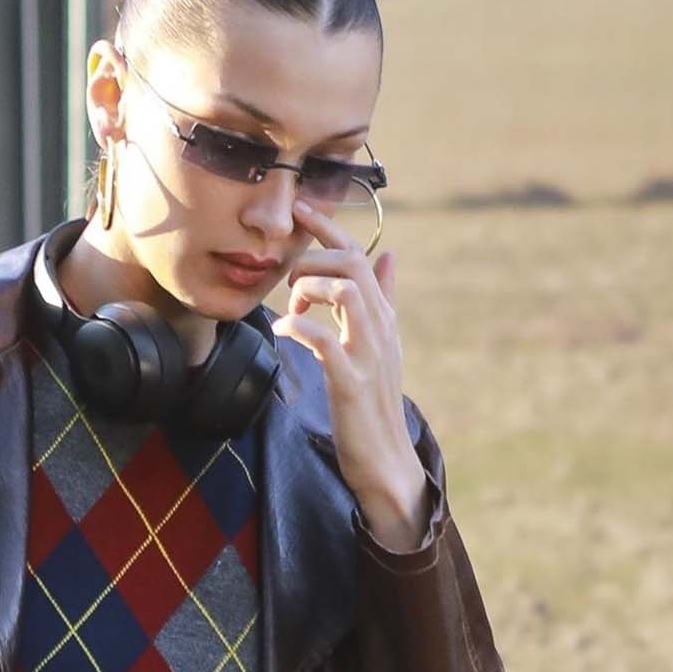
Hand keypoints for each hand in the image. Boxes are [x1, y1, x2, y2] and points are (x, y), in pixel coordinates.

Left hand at [274, 206, 430, 552]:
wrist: (386, 461)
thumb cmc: (375, 404)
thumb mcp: (381, 345)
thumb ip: (383, 300)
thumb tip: (389, 256)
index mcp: (383, 317)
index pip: (360, 255)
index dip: (329, 228)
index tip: (300, 210)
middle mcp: (381, 328)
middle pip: (353, 263)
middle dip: (314, 259)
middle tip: (290, 284)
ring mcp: (369, 355)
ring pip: (347, 291)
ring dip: (310, 288)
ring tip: (292, 308)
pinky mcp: (352, 384)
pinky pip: (324, 341)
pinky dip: (298, 329)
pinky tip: (283, 333)